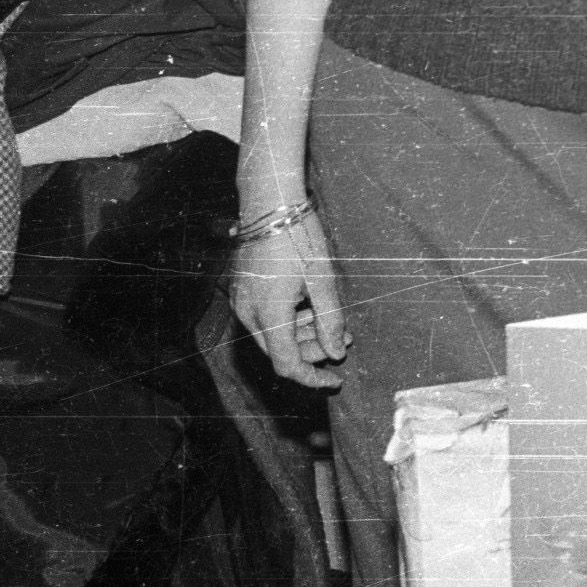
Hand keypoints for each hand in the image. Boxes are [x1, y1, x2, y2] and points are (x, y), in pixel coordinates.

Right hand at [231, 210, 349, 389]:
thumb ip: (330, 321)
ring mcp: (241, 301)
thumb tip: (335, 354)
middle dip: (313, 353)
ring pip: (273, 336)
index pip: (287, 365)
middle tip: (345, 339)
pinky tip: (313, 309)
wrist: (269, 204)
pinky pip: (266, 319)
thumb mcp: (323, 280)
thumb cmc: (299, 238)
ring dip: (304, 336)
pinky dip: (290, 322)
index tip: (336, 382)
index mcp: (268, 315)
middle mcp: (247, 313)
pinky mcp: (243, 291)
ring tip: (336, 324)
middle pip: (280, 352)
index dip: (312, 378)